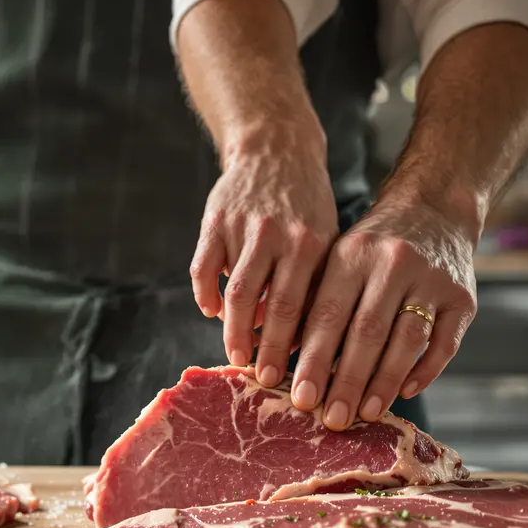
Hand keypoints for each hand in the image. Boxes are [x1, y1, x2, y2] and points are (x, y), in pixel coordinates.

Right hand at [189, 130, 338, 388]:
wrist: (275, 148)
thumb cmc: (307, 206)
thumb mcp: (325, 239)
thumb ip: (313, 286)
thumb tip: (299, 344)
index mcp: (313, 243)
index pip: (300, 306)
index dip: (291, 347)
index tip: (289, 379)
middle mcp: (279, 235)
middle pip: (267, 304)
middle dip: (263, 347)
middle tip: (260, 378)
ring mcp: (243, 227)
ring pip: (233, 291)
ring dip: (232, 329)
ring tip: (235, 355)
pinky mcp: (214, 220)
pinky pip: (203, 268)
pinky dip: (204, 294)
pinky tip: (210, 312)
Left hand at [290, 195, 478, 430]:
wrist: (434, 209)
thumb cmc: (372, 248)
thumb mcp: (338, 259)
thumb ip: (315, 304)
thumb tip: (283, 360)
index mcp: (353, 254)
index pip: (328, 314)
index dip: (313, 360)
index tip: (300, 397)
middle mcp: (394, 263)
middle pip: (367, 331)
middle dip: (347, 381)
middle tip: (332, 419)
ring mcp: (432, 280)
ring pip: (408, 339)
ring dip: (385, 382)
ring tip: (367, 414)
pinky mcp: (463, 297)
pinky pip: (445, 343)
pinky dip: (425, 371)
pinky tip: (405, 392)